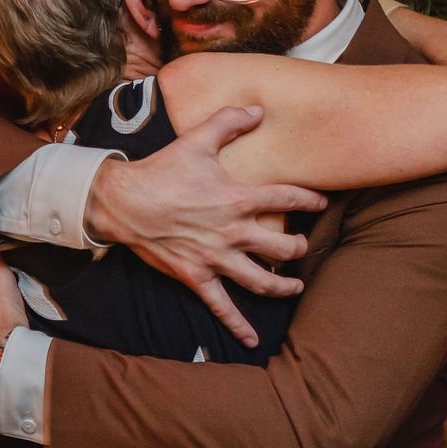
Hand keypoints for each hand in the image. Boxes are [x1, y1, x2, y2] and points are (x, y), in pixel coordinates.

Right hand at [84, 106, 319, 345]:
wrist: (124, 201)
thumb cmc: (161, 170)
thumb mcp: (196, 140)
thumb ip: (229, 121)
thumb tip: (257, 108)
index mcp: (238, 198)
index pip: (287, 197)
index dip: (311, 198)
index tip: (323, 200)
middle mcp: (234, 232)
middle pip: (283, 247)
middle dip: (299, 248)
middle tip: (302, 246)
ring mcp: (217, 258)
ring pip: (261, 280)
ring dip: (283, 286)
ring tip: (294, 286)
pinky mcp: (197, 277)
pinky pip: (222, 307)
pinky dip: (238, 325)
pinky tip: (253, 339)